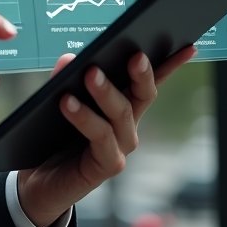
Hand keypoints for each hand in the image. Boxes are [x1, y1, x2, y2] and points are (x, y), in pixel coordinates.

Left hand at [16, 45, 196, 226]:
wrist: (39, 181)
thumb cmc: (51, 137)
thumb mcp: (55, 101)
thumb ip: (63, 80)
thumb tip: (71, 58)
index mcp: (120, 105)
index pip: (147, 81)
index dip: (169, 64)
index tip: (187, 45)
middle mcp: (127, 125)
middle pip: (142, 94)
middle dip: (141, 73)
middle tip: (134, 54)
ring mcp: (120, 146)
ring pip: (121, 113)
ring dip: (105, 91)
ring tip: (88, 72)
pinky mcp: (107, 165)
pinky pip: (100, 137)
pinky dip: (84, 117)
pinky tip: (66, 102)